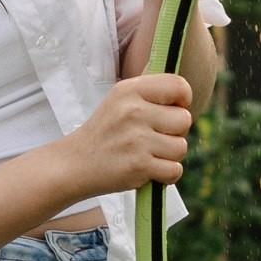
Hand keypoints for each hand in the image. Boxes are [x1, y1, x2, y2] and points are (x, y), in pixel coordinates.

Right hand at [58, 74, 193, 198]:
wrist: (75, 163)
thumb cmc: (106, 131)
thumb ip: (151, 91)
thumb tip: (183, 86)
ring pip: (181, 147)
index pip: (178, 85)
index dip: (183, 99)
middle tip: (155, 137)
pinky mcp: (139, 166)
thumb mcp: (120, 99)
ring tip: (149, 153)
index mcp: (130, 90)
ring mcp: (136, 140)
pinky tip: (149, 169)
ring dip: (170, 155)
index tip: (173, 109)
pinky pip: (175, 170)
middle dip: (176, 132)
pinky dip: (166, 174)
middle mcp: (133, 111)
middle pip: (184, 120)